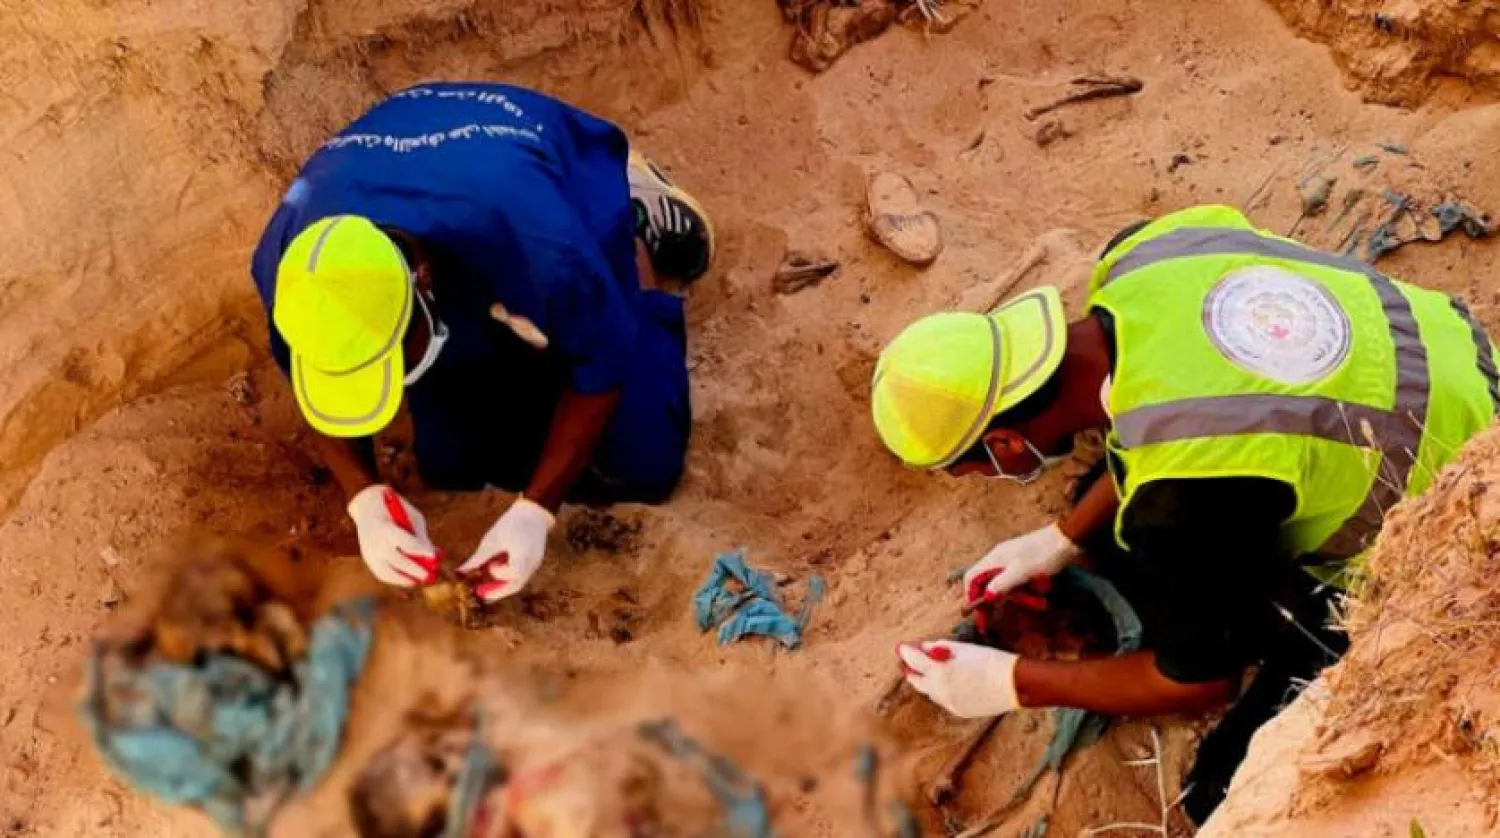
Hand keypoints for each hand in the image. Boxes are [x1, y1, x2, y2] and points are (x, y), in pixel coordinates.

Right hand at [347, 485, 439, 586]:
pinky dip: (397, 579)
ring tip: (421, 581)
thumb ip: (421, 537)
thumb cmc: (397, 511)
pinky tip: (411, 580)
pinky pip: (382, 574)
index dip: (422, 552)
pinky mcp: (368, 558)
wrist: (367, 505)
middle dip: (415, 570)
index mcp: (387, 527)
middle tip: (431, 576)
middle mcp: (375, 542)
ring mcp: (369, 552)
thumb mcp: (412, 517)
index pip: (406, 543)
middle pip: (397, 560)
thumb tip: (433, 559)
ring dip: (405, 579)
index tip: (435, 559)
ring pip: (387, 572)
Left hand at [459, 497, 555, 602]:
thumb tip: (460, 572)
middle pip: (516, 585)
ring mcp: (535, 565)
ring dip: (502, 586)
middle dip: (498, 591)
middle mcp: (532, 563)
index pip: (513, 574)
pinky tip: (498, 573)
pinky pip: (521, 576)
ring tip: (487, 586)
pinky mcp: (534, 564)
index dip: (498, 574)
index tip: (488, 567)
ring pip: (518, 583)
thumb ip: (478, 558)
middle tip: (482, 595)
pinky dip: (508, 578)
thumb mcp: (492, 539)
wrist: (533, 513)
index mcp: (524, 555)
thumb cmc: (511, 523)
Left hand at [897, 640, 1020, 717]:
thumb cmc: (991, 661)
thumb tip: (926, 648)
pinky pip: (944, 699)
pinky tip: (950, 681)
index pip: (914, 660)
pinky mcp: (959, 711)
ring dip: (928, 680)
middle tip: (910, 660)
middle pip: (916, 680)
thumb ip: (941, 648)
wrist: (1014, 684)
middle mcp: (940, 691)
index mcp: (939, 672)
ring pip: (930, 691)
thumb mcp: (964, 649)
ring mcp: (949, 703)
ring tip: (930, 669)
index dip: (906, 652)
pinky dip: (942, 689)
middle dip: (912, 669)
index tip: (901, 647)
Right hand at [962, 523, 1079, 607]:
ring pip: (1008, 585)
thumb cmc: (1044, 554)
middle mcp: (1000, 559)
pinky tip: (1041, 593)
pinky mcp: (1026, 564)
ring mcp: (1013, 561)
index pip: (972, 578)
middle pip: (989, 584)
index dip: (971, 596)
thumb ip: (1001, 584)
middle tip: (998, 619)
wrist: (1067, 539)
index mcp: (994, 559)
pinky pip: (1020, 582)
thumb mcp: (1021, 572)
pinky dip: (1029, 591)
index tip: (977, 613)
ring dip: (1021, 597)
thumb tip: (986, 597)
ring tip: (1039, 602)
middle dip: (998, 601)